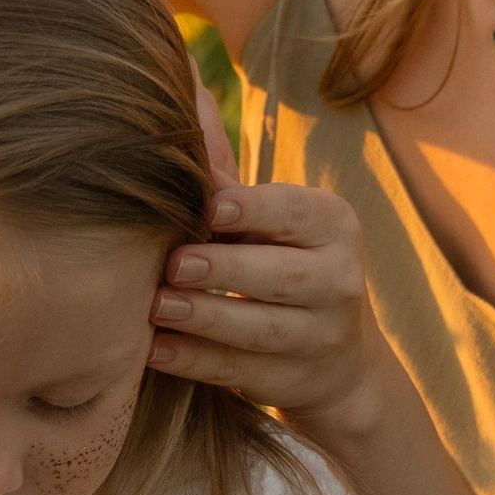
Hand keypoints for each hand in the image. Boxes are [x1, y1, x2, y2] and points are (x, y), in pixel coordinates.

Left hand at [147, 179, 382, 437]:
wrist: (336, 355)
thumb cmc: (280, 260)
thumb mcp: (270, 219)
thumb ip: (226, 180)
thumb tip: (189, 114)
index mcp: (334, 226)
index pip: (296, 212)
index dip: (254, 209)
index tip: (211, 209)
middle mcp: (339, 281)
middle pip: (283, 275)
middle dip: (226, 269)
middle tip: (175, 264)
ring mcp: (320, 338)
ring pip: (263, 329)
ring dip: (207, 318)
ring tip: (157, 306)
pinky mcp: (292, 381)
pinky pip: (240, 371)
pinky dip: (195, 361)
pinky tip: (155, 349)